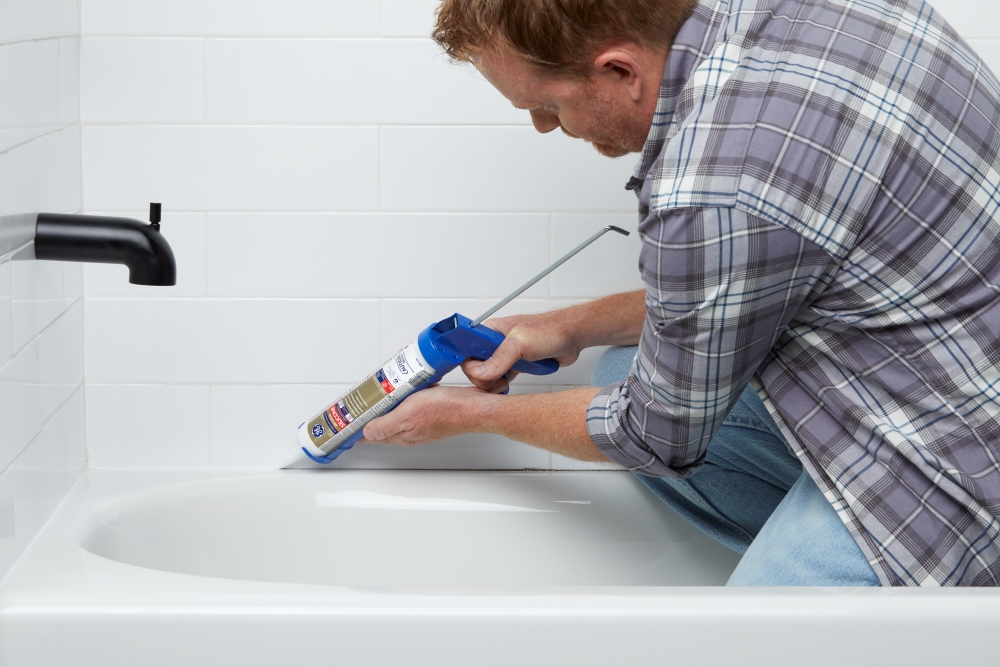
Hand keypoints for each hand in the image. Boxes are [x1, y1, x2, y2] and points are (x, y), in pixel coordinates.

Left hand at [362, 385, 494, 445]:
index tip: (347, 422)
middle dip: (370, 414)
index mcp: (401, 434)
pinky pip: (411, 406)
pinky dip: (404, 397)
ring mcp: (421, 423)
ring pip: (396, 415)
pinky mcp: (431, 413)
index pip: (372, 435)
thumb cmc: (446, 410)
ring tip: (378, 394)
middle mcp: (410, 431)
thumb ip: (385, 425)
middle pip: (382, 424)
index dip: (358, 428)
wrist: (474, 407)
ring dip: (387, 405)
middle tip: (360, 403)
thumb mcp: (407, 415)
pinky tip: (406, 388)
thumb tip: (366, 432)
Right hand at [462, 312, 580, 390]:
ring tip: (504, 383)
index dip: (466, 362)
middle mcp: (493, 342)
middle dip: (482, 378)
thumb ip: (499, 359)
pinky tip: (508, 385)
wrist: (572, 337)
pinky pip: (499, 379)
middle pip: (473, 366)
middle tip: (497, 380)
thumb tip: (480, 374)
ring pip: (485, 376)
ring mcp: (503, 355)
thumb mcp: (520, 343)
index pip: (465, 349)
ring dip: (493, 383)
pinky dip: (501, 385)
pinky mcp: (513, 365)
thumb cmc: (549, 330)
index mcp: (489, 330)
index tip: (474, 374)